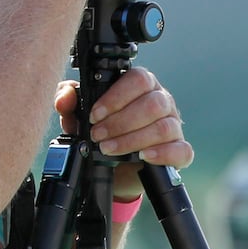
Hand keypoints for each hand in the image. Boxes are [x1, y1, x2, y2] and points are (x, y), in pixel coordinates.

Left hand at [54, 68, 192, 198]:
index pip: (139, 79)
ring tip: (109, 149)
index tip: (94, 115)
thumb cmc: (101, 132)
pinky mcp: (179, 151)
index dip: (116, 97)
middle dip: (120, 122)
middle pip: (152, 103)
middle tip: (98, 135)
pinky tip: (143, 157)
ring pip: (164, 127)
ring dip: (133, 139)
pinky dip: (162, 153)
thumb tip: (65, 96)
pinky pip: (181, 150)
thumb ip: (69, 102)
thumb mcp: (80, 117)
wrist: (113, 169)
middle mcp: (162, 101)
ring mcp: (174, 126)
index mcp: (142, 85)